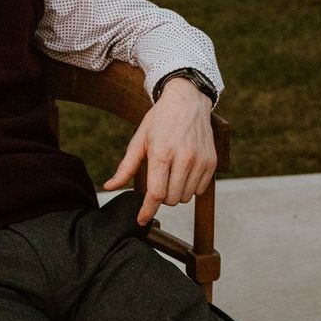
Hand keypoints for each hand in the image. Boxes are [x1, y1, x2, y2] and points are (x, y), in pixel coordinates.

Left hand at [103, 77, 215, 225]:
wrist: (188, 101)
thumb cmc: (160, 120)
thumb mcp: (139, 140)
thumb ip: (126, 167)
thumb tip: (109, 187)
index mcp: (162, 153)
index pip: (156, 193)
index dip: (147, 210)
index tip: (141, 219)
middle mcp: (183, 158)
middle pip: (171, 199)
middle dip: (161, 197)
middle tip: (158, 180)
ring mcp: (200, 161)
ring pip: (186, 197)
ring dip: (176, 193)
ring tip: (171, 175)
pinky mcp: (211, 162)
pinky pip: (200, 190)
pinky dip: (190, 187)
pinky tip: (185, 172)